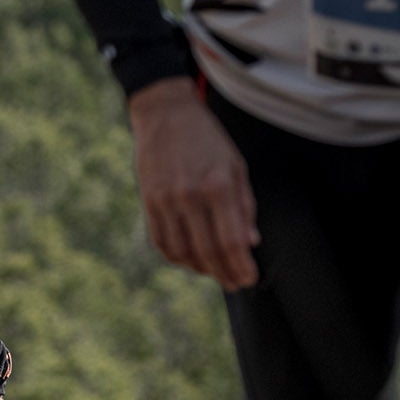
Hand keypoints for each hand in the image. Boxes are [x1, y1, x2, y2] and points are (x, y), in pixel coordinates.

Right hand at [127, 77, 258, 290]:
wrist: (165, 115)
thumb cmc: (207, 140)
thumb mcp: (235, 166)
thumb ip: (244, 206)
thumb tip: (250, 242)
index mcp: (217, 186)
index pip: (231, 240)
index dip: (240, 265)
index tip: (249, 278)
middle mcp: (189, 197)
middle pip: (208, 251)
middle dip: (225, 273)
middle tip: (236, 283)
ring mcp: (165, 201)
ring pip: (183, 252)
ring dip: (201, 268)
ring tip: (215, 272)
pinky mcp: (149, 203)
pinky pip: (161, 242)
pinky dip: (177, 257)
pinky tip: (191, 259)